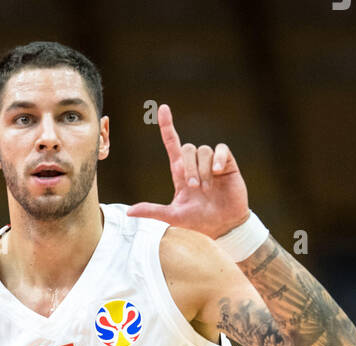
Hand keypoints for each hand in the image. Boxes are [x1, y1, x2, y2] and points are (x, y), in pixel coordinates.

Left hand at [126, 103, 249, 237]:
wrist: (223, 226)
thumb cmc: (198, 221)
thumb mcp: (173, 216)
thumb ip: (152, 211)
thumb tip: (129, 212)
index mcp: (181, 173)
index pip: (173, 144)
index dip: (167, 126)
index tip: (163, 109)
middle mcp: (195, 164)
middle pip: (187, 148)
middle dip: (189, 167)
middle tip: (194, 187)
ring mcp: (211, 163)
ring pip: (203, 150)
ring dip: (203, 170)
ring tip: (206, 189)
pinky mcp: (226, 164)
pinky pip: (221, 149)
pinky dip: (218, 158)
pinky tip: (217, 172)